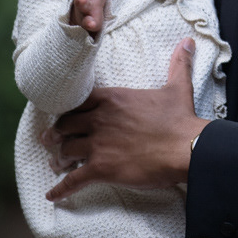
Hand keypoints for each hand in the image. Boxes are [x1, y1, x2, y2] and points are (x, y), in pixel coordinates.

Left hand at [47, 37, 207, 201]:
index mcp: (112, 98)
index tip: (65, 116)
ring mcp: (98, 144)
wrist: (187, 147)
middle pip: (65, 125)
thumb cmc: (181, 119)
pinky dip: (61, 188)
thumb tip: (187, 42)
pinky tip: (52, 195)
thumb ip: (177, 64)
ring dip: (59, 159)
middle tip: (50, 140)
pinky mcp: (101, 168)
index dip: (70, 111)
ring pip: (66, 151)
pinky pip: (73, 179)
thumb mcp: (177, 87)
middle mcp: (99, 119)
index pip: (78, 102)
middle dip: (56, 134)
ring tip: (55, 165)